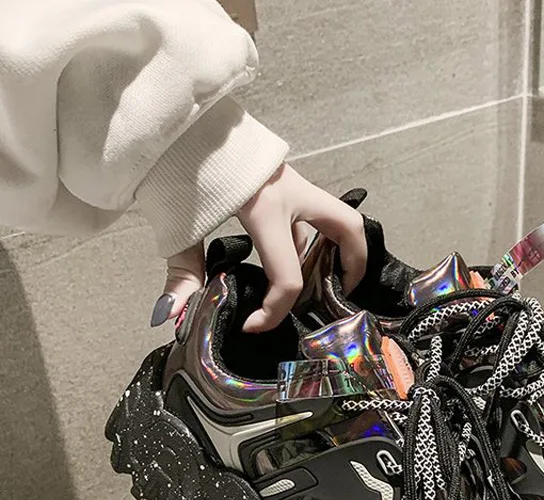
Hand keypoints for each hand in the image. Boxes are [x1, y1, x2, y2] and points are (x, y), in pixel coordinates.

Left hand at [149, 164, 366, 331]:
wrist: (174, 114)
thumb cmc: (175, 162)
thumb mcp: (175, 222)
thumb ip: (181, 270)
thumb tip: (173, 313)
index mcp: (265, 210)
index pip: (288, 277)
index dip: (274, 312)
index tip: (253, 325)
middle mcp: (291, 194)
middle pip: (349, 230)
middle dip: (354, 266)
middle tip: (341, 294)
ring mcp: (292, 183)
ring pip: (336, 220)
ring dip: (336, 252)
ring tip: (320, 282)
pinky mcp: (283, 178)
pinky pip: (309, 215)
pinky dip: (310, 240)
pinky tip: (290, 258)